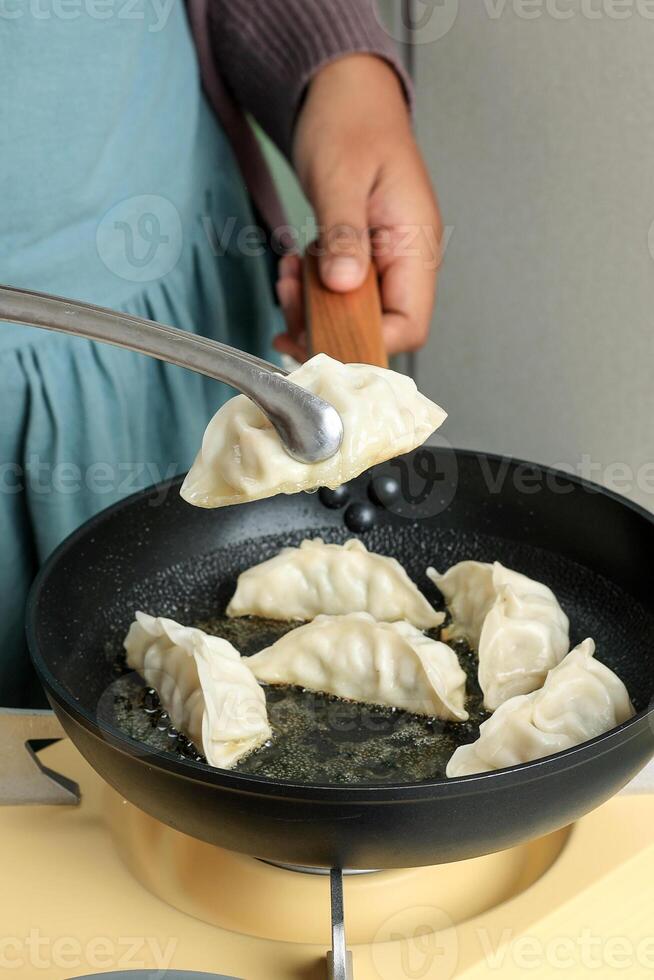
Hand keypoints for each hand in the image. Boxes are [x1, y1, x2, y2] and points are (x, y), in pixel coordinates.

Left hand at [274, 54, 441, 362]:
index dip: (367, 341)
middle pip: (378, 329)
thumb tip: (345, 285)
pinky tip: (294, 268)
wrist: (344, 93)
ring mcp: (384, 261)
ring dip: (313, 309)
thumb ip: (345, 234)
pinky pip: (340, 295)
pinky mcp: (362, 258)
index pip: (408, 325)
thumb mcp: (341, 178)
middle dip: (329, 326)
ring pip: (353, 315)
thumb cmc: (350, 122)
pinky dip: (311, 292)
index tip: (321, 332)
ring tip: (288, 276)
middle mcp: (407, 260)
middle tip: (290, 297)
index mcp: (417, 244)